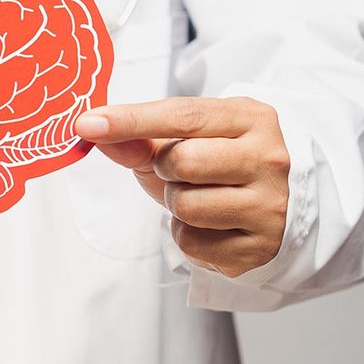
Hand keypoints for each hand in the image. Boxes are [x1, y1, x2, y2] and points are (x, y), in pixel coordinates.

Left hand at [75, 97, 289, 277]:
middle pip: (182, 161)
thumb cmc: (220, 164)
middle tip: (179, 172)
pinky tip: (211, 225)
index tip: (88, 123)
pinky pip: (193, 243)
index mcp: (251, 118)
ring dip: (176, 204)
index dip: (131, 119)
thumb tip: (94, 130)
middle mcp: (269, 159)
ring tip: (199, 197)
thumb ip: (140, 137)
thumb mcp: (186, 140)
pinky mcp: (259, 248)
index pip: (183, 115)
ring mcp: (269, 205)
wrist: (275, 206)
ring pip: (186, 206)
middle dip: (165, 169)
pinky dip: (188, 235)